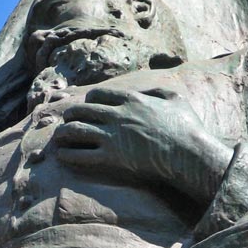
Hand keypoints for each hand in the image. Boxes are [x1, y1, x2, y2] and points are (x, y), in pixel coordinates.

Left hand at [54, 86, 232, 202]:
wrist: (189, 153)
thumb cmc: (188, 127)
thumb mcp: (176, 98)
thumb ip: (158, 90)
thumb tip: (147, 89)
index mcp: (131, 99)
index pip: (98, 94)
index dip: (88, 100)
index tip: (85, 107)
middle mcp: (117, 114)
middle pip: (82, 111)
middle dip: (71, 115)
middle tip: (66, 122)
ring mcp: (113, 136)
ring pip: (76, 130)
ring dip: (64, 133)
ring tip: (58, 138)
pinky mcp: (112, 158)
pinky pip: (81, 155)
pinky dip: (68, 154)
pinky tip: (62, 155)